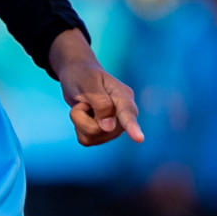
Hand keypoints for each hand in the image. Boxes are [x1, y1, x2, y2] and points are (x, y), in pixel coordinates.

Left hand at [49, 29, 142, 146]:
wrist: (77, 75)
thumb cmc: (83, 75)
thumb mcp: (88, 82)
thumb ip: (101, 103)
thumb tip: (109, 128)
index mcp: (124, 96)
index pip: (127, 114)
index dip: (132, 127)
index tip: (139, 139)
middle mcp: (123, 115)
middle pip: (100, 129)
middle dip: (82, 116)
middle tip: (84, 99)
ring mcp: (115, 127)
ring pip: (91, 137)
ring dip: (79, 120)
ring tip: (84, 105)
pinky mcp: (104, 135)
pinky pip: (86, 140)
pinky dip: (78, 127)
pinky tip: (84, 115)